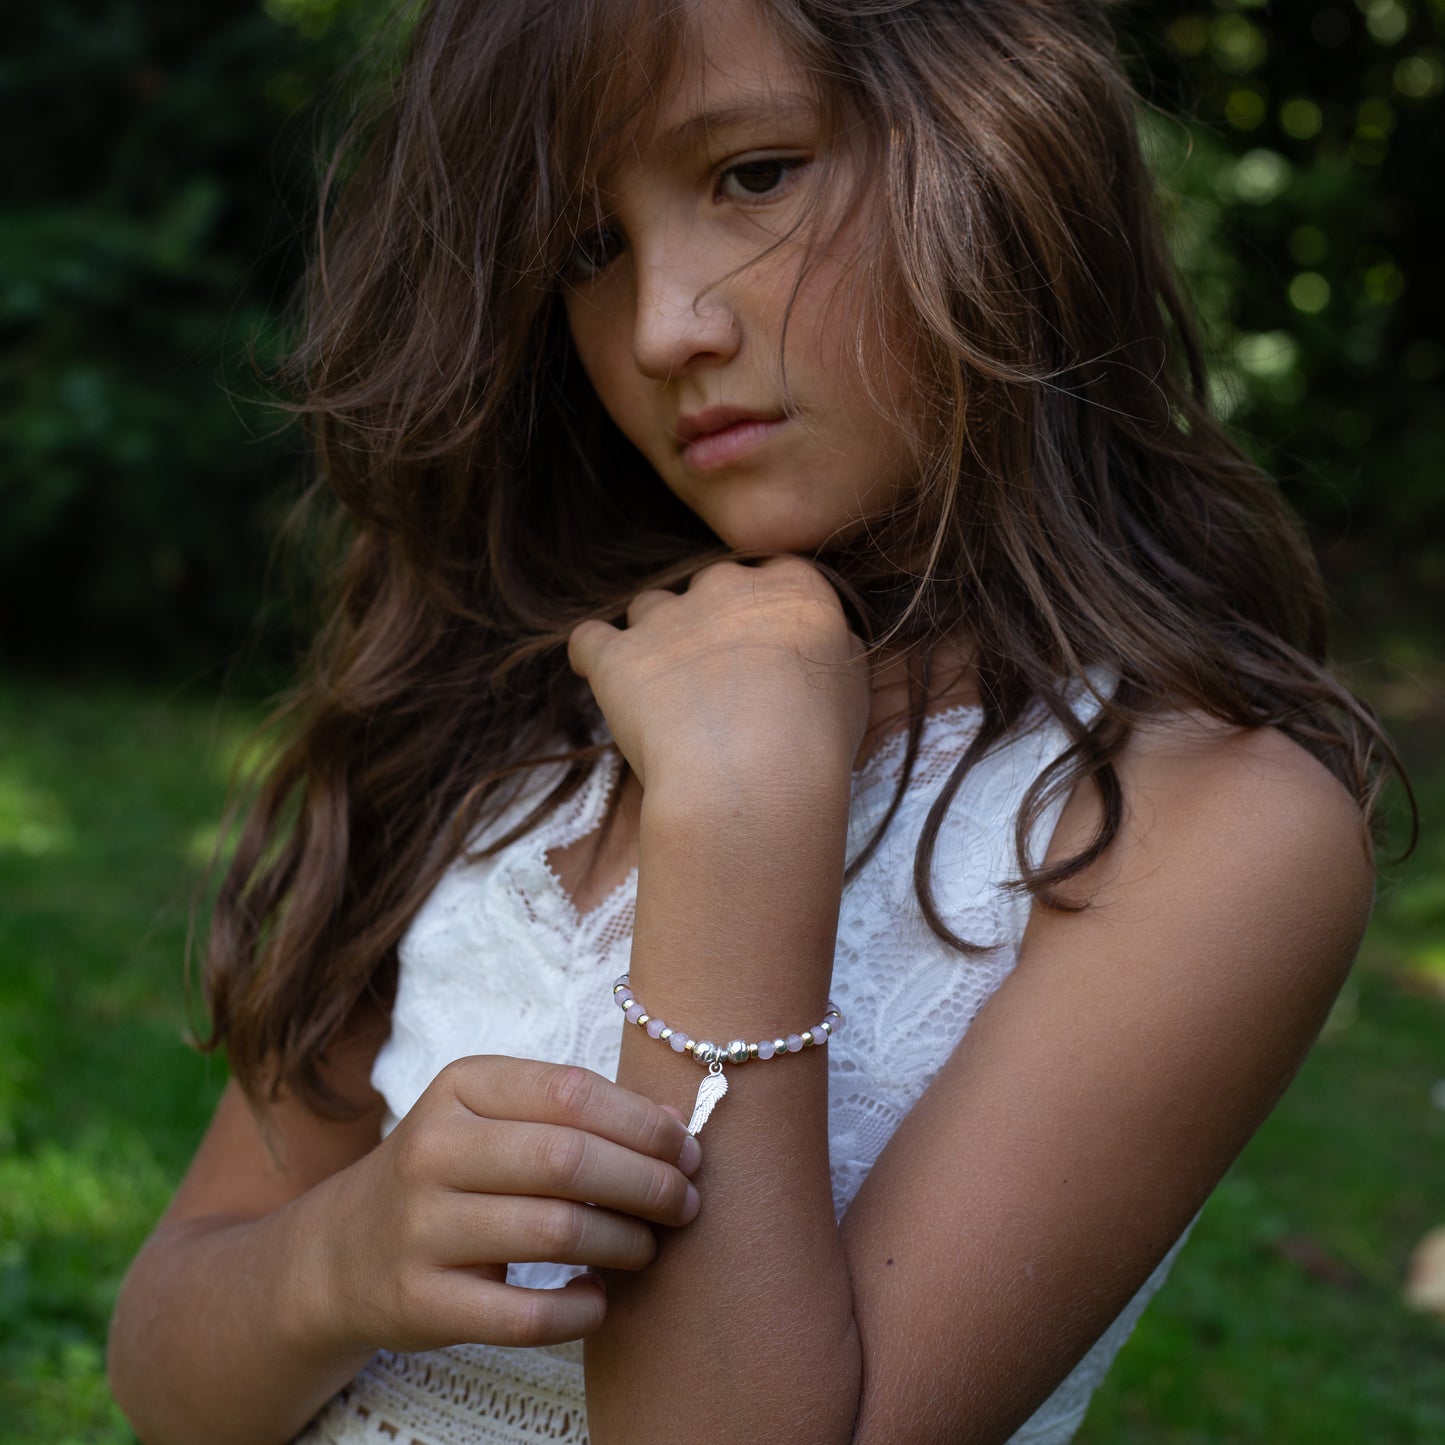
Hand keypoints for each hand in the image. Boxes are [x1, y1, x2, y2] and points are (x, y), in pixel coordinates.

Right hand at [318, 1056, 700, 1351]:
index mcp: (460, 1088)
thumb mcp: (489, 1118)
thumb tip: (674, 1131)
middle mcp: (433, 1149)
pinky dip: (582, 1310)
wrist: (342, 1252)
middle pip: (568, 1160)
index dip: (642, 1123)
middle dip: (647, 1183)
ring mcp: (421, 1228)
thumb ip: (570, 1114)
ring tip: (648, 1247)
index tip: (686, 1149)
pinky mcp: (420, 1302)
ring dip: (625, 1243)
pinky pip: (526, 1315)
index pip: (571, 1092)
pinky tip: (600, 1298)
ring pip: (556, 1233)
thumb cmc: (447, 1174)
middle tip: (684, 1202)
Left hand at [567, 557, 868, 793]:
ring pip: (649, 607)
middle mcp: (726, 586)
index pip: (774, 574)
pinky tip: (599, 676)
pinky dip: (594, 656)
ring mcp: (665, 617)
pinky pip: (590, 639)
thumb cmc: (816, 744)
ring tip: (664, 690)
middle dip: (709, 620)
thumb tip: (825, 643)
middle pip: (709, 586)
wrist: (752, 778)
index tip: (765, 644)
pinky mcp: (616, 655)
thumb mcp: (853, 689)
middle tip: (717, 678)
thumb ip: (833, 649)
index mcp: (792, 587)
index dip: (766, 609)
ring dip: (654, 637)